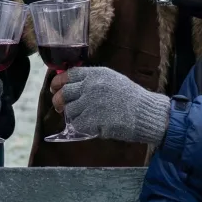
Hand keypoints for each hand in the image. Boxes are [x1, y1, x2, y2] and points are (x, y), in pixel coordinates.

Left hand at [51, 67, 169, 144]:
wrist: (146, 113)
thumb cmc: (133, 98)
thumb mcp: (113, 80)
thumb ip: (94, 81)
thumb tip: (74, 86)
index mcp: (96, 74)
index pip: (68, 75)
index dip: (58, 81)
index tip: (55, 88)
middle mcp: (90, 86)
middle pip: (63, 93)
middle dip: (58, 101)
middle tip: (60, 107)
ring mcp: (90, 103)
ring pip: (69, 111)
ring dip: (73, 116)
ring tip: (84, 118)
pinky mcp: (92, 120)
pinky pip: (77, 125)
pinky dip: (82, 127)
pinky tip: (92, 126)